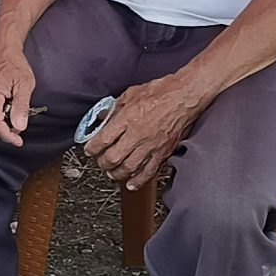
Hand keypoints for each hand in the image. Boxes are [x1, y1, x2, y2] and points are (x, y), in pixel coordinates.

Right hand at [0, 44, 37, 145]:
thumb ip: (21, 106)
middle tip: (21, 126)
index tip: (19, 141)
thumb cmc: (14, 63)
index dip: (8, 136)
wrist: (2, 48)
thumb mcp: (25, 83)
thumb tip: (19, 126)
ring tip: (17, 113)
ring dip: (3, 123)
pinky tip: (10, 109)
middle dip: (6, 131)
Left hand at [86, 75, 212, 189]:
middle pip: (113, 157)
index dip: (92, 148)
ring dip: (116, 174)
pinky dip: (138, 181)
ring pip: (129, 168)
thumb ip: (115, 107)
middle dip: (102, 163)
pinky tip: (131, 184)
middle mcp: (138, 133)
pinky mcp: (164, 152)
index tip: (89, 149)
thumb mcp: (132, 93)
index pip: (103, 139)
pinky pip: (149, 171)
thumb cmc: (162, 91)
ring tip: (112, 173)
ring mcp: (151, 145)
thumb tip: (102, 116)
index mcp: (128, 117)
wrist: (186, 96)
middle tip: (100, 162)